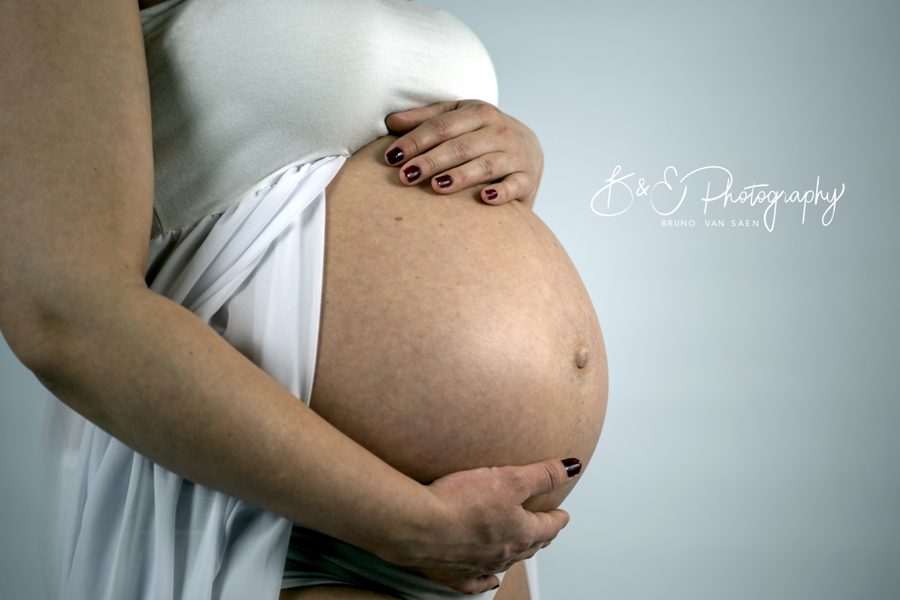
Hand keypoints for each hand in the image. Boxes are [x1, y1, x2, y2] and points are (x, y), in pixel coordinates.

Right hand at [382, 458, 581, 594]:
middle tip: (546, 530)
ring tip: (522, 548)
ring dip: (518, 554)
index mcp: (520, 533)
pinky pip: (476, 582)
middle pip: (529, 546)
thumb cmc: (461, 501)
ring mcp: (478, 566)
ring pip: (506, 562)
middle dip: (541, 536)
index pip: (548, 526)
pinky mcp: (453, 573)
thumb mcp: (510, 478)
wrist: (418, 526)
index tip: (563, 515)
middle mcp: (503, 554)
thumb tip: (572, 467)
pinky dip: (487, 580)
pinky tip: (491, 579)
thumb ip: (543, 475)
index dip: (558, 519)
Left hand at [384, 100, 543, 207]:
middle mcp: (499, 131)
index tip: (391, 157)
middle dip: (431, 161)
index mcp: (478, 113)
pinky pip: (514, 186)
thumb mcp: (458, 119)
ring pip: (485, 165)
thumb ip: (425, 120)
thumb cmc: (483, 134)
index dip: (415, 141)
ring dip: (461, 176)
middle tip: (406, 177)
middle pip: (460, 146)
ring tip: (437, 187)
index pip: (441, 126)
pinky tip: (484, 199)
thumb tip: (390, 122)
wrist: (529, 150)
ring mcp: (515, 155)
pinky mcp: (527, 179)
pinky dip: (501, 193)